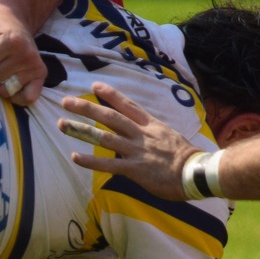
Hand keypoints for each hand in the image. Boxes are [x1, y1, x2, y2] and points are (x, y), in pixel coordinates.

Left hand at [57, 82, 197, 200]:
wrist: (197, 173)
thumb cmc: (187, 159)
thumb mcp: (169, 138)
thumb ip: (151, 136)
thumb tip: (138, 139)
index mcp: (151, 125)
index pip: (128, 105)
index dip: (110, 95)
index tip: (94, 85)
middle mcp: (141, 134)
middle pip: (110, 116)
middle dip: (86, 108)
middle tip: (66, 102)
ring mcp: (137, 150)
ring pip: (104, 137)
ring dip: (81, 130)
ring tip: (62, 124)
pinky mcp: (134, 169)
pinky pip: (108, 164)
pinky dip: (90, 160)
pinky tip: (75, 156)